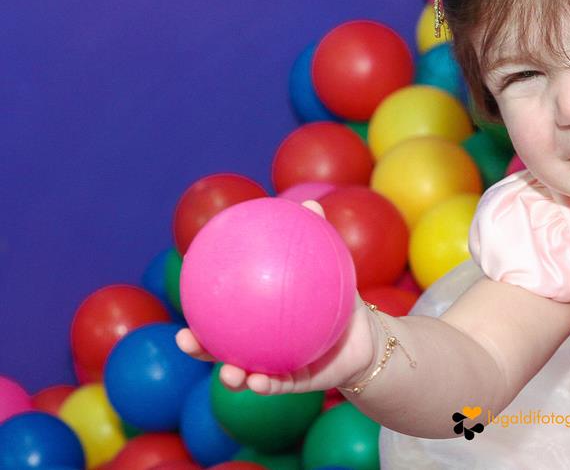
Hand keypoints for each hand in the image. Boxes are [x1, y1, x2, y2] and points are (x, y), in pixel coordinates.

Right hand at [174, 199, 377, 394]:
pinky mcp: (296, 382)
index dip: (198, 308)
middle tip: (185, 339)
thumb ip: (318, 238)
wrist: (367, 337)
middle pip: (219, 349)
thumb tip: (310, 203)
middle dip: (198, 348)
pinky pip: (278, 385)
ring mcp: (275, 366)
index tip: (182, 293)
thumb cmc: (341, 299)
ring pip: (244, 375)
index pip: (222, 314)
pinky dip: (266, 385)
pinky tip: (258, 382)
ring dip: (230, 377)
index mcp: (258, 320)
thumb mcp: (331, 268)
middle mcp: (259, 345)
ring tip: (227, 373)